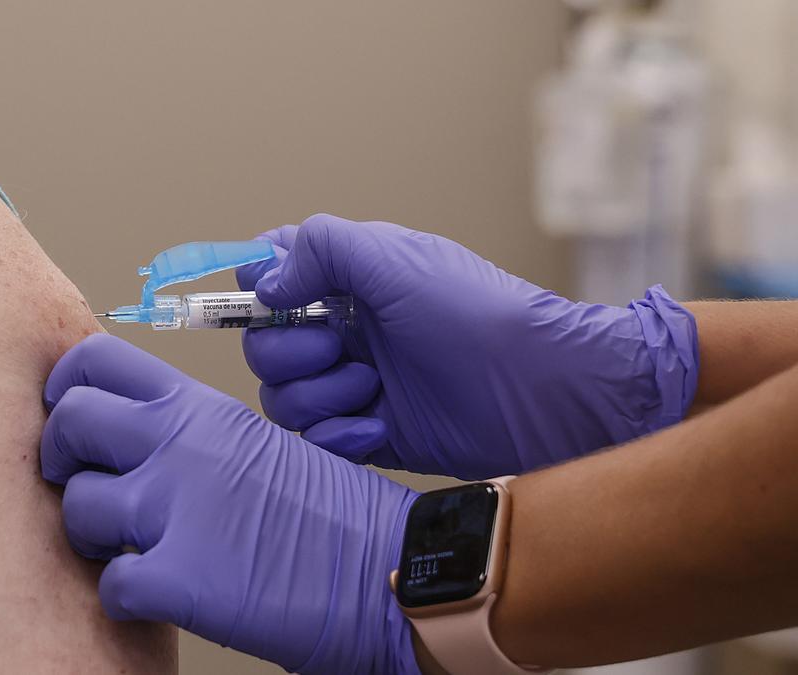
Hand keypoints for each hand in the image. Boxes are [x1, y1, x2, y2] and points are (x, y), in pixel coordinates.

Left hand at [40, 334, 420, 674]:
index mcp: (200, 407)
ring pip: (75, 507)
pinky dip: (127, 598)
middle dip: (63, 460)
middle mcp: (179, 444)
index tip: (72, 416)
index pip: (94, 361)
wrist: (390, 567)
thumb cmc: (334, 514)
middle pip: (68, 421)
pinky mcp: (179, 578)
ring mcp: (174, 508)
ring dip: (95, 537)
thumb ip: (191, 433)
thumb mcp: (258, 442)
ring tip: (134, 548)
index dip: (67, 389)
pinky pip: (110, 586)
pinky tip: (162, 593)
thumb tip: (127, 444)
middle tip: (89, 485)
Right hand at [237, 214, 697, 478]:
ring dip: (320, 396)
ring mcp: (355, 385)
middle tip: (340, 349)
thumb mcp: (395, 257)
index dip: (260, 289)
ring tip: (373, 390)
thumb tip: (266, 282)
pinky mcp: (369, 435)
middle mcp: (345, 331)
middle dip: (292, 353)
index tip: (275, 298)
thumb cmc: (474, 314)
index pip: (273, 277)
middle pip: (265, 346)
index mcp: (348, 282)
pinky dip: (338, 438)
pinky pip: (316, 442)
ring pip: (284, 398)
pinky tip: (377, 428)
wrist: (537, 391)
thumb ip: (320, 248)